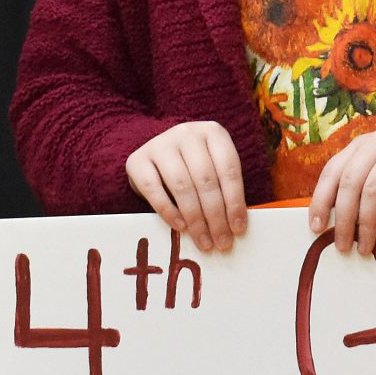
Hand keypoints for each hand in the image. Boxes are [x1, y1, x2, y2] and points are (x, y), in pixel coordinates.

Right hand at [125, 122, 246, 251]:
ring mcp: (160, 144)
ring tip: (204, 241)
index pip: (229, 169)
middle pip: (205, 179)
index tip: (238, 229)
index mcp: (213, 132)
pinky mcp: (137, 160)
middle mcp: (187, 133)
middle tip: (222, 242)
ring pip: (181, 185)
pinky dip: (168, 211)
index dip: (235, 201)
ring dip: (195, 218)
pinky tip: (181, 227)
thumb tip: (235, 227)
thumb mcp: (214, 169)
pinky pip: (153, 189)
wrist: (157, 157)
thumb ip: (224, 190)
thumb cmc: (193, 168)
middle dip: (215, 216)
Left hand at [308, 132, 375, 255]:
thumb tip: (328, 226)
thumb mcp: (373, 174)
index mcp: (358, 146)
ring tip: (365, 245)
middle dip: (344, 218)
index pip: (331, 172)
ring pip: (373, 188)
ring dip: (367, 222)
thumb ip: (353, 190)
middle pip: (351, 182)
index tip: (317, 229)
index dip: (321, 201)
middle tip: (343, 246)